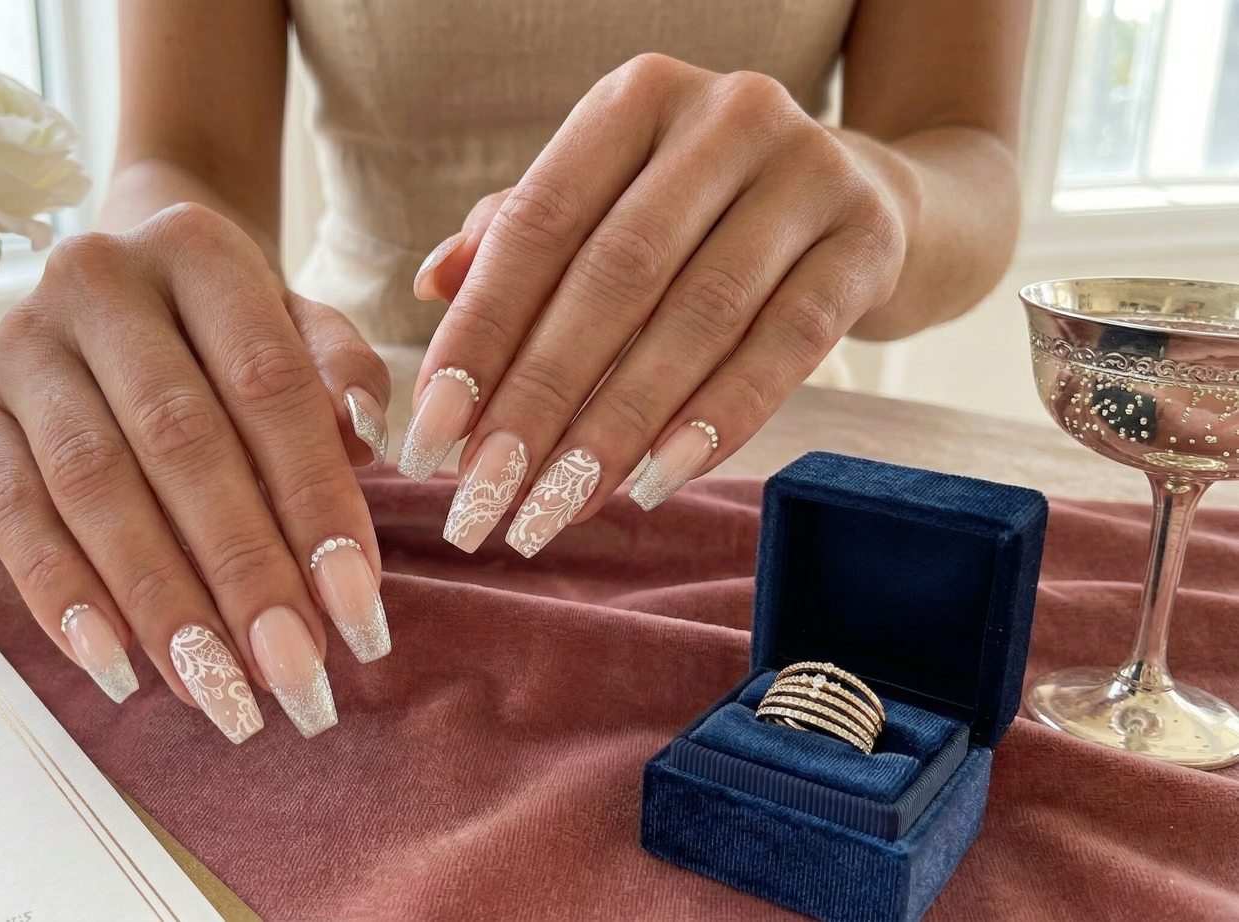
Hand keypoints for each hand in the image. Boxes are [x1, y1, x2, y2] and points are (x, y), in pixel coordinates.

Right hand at [0, 203, 393, 742]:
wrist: (122, 284)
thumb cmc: (231, 327)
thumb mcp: (299, 327)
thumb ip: (342, 374)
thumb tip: (365, 441)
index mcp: (195, 247)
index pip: (268, 385)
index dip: (317, 503)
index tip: (360, 612)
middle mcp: (96, 278)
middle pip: (179, 442)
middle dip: (242, 572)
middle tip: (293, 675)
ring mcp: (20, 342)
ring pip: (92, 486)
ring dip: (158, 602)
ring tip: (218, 693)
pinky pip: (8, 514)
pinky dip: (62, 598)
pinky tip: (119, 670)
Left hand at [403, 54, 910, 555]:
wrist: (871, 197)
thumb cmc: (703, 213)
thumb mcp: (611, 202)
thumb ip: (519, 236)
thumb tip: (433, 284)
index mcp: (637, 99)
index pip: (537, 226)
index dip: (478, 337)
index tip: (430, 440)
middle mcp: (725, 117)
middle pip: (612, 278)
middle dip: (536, 403)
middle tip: (483, 499)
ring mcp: (809, 172)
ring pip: (695, 320)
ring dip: (613, 432)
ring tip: (552, 512)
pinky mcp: (870, 240)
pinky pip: (785, 346)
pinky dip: (715, 422)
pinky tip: (653, 483)